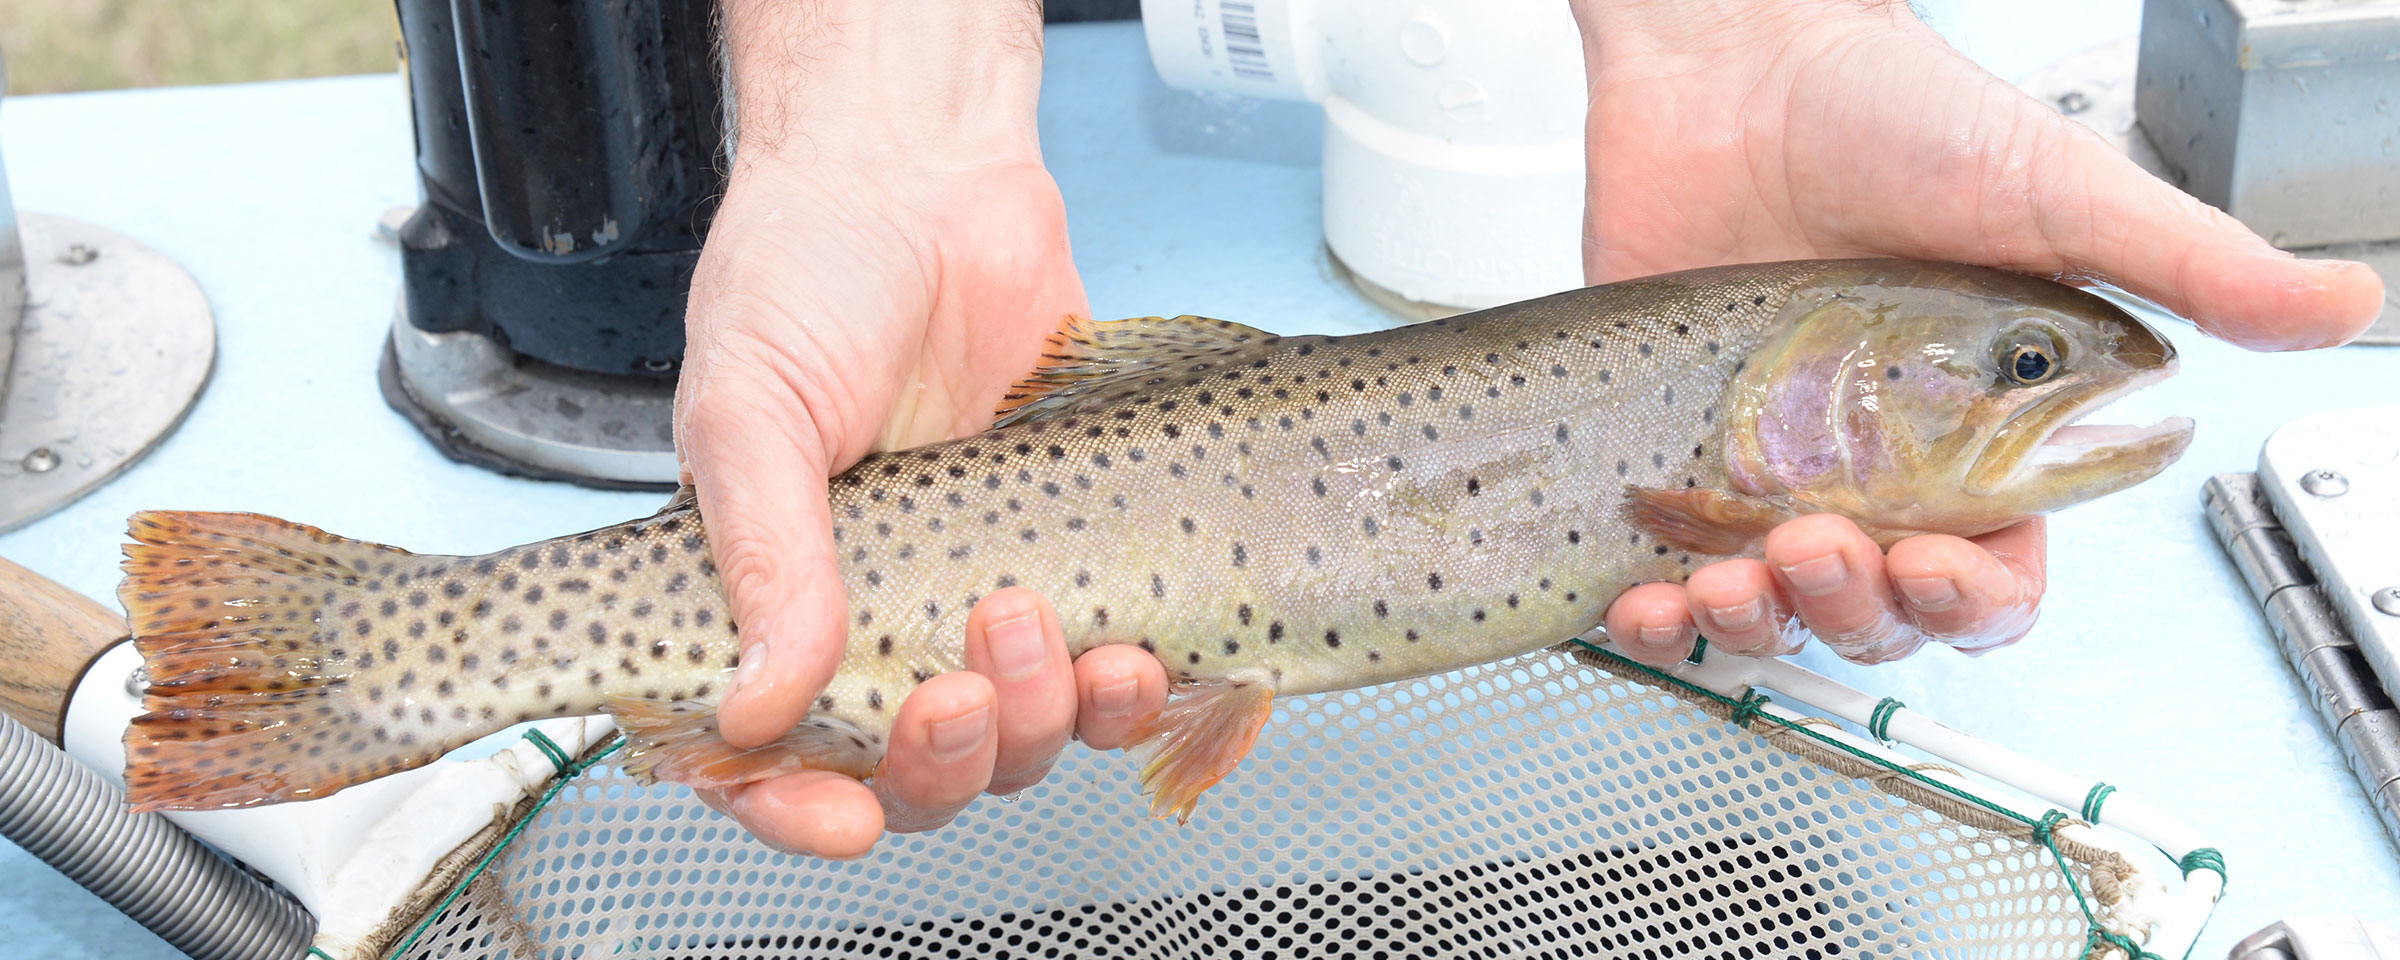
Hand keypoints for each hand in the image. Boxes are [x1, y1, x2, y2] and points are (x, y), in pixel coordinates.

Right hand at [677, 0, 1165, 856]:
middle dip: (954, 757)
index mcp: (775, 605)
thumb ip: (760, 553)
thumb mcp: (748, 404)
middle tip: (965, 682)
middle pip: (922, 771)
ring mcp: (987, 595)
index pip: (775, 761)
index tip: (846, 812)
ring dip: (1053, 721)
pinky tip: (1155, 662)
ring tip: (1061, 635)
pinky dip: (1149, 693)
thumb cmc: (808, 273)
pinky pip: (1124, 672)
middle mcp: (883, 618)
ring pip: (1032, 737)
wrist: (926, 176)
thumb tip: (759, 701)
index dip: (804, 810)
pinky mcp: (1087, 559)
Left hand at [1572, 0, 2384, 663]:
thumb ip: (2186, 266)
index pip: (1987, 572)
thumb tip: (2340, 306)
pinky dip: (1653, 614)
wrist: (1736, 58)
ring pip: (1772, 610)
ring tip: (1734, 576)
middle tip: (1822, 545)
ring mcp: (1761, 462)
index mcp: (1972, 433)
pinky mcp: (1668, 449)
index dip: (1967, 600)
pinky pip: (1660, 568)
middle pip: (1877, 611)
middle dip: (1855, 609)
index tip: (1937, 563)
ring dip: (1758, 624)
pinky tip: (1646, 604)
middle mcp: (1867, 463)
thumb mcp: (2054, 192)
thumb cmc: (1893, 113)